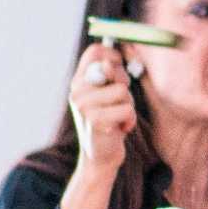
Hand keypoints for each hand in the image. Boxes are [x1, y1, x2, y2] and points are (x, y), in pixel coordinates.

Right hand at [66, 43, 138, 169]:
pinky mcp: (94, 120)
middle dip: (125, 84)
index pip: (94, 51)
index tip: (120, 67)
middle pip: (113, 69)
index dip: (113, 55)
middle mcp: (77, 91)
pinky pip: (127, 110)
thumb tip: (114, 60)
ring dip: (129, 106)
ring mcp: (83, 105)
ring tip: (118, 117)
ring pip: (123, 91)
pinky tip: (120, 129)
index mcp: (79, 81)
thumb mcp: (109, 95)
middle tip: (119, 102)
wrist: (100, 156)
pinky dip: (130, 121)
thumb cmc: (109, 121)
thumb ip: (112, 75)